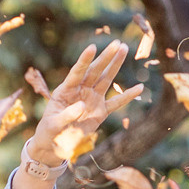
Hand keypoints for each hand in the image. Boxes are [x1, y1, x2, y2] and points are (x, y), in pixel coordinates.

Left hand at [25, 42, 142, 168]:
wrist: (54, 145)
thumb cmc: (49, 132)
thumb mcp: (53, 125)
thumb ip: (66, 115)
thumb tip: (82, 105)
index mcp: (66, 90)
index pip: (77, 72)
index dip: (84, 61)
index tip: (92, 48)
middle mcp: (80, 91)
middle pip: (95, 71)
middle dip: (106, 57)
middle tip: (118, 43)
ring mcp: (92, 100)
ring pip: (106, 80)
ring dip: (115, 65)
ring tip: (124, 49)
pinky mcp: (100, 112)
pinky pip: (116, 103)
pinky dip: (127, 96)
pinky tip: (139, 87)